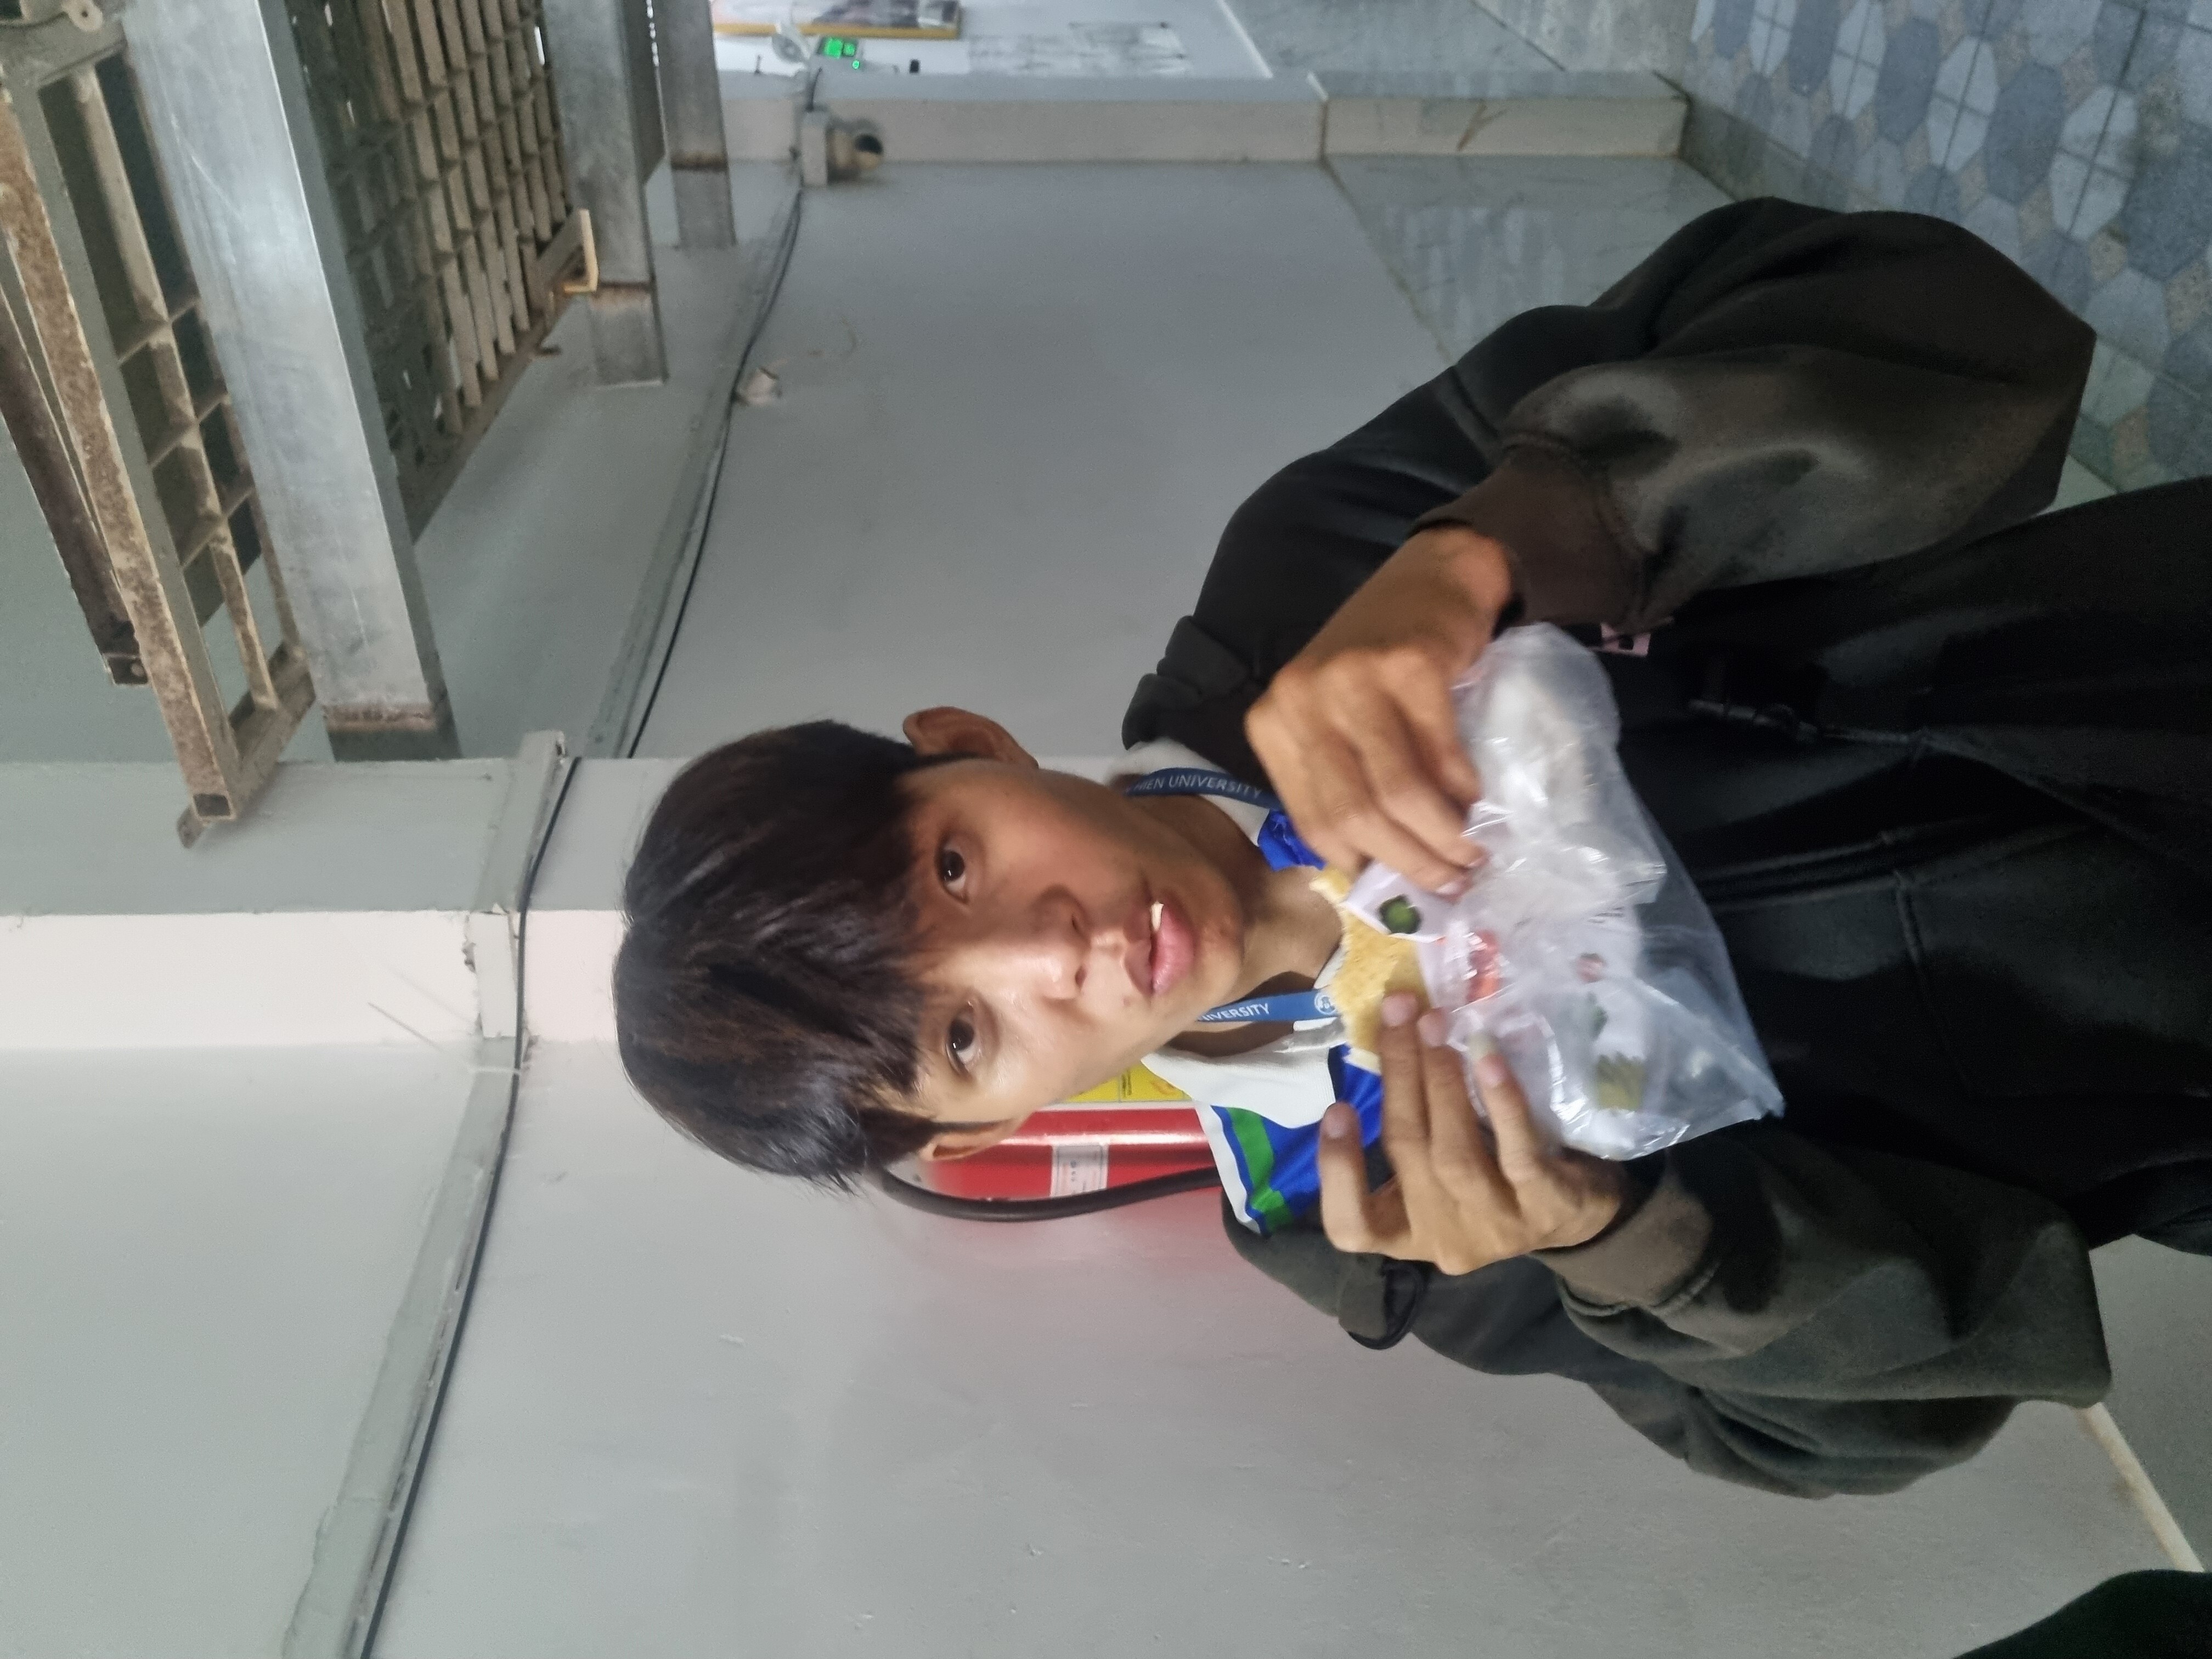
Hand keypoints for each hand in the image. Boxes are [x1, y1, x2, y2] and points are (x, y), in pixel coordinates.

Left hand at [1245, 526, 1512, 891]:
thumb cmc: (1380, 664)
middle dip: (1409, 862)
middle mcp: (1300, 700)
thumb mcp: (1335, 721)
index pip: (1312, 821)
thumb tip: (1375, 875)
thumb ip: (1340, 782)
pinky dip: (1462, 789)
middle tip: (1451, 883)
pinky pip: (1440, 754)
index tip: (1401, 891)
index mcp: (1272, 723)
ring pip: (1397, 792)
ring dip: (1443, 837)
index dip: (1361, 865)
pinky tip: (1477, 800)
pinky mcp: (1409, 665)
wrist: (1430, 578)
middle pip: (1354, 814)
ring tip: (1471, 855)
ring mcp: (1352, 679)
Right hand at [1317, 992, 1624, 1274]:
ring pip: (1453, 1154)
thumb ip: (1414, 1125)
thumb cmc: (1493, 1178)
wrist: (1582, 1215)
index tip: (1336, 1107)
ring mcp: (1496, 1228)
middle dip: (1398, 1073)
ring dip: (1440, 1080)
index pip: (1352, 1228)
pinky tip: (1486, 1057)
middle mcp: (1445, 1238)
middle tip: (1398, 1010)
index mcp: (1407, 1232)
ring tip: (1434, 1024)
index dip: (1337, 1172)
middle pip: (1407, 1152)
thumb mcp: (1441, 1167)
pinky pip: (1516, 1152)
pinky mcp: (1546, 1209)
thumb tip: (1390, 1036)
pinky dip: (1500, 1102)